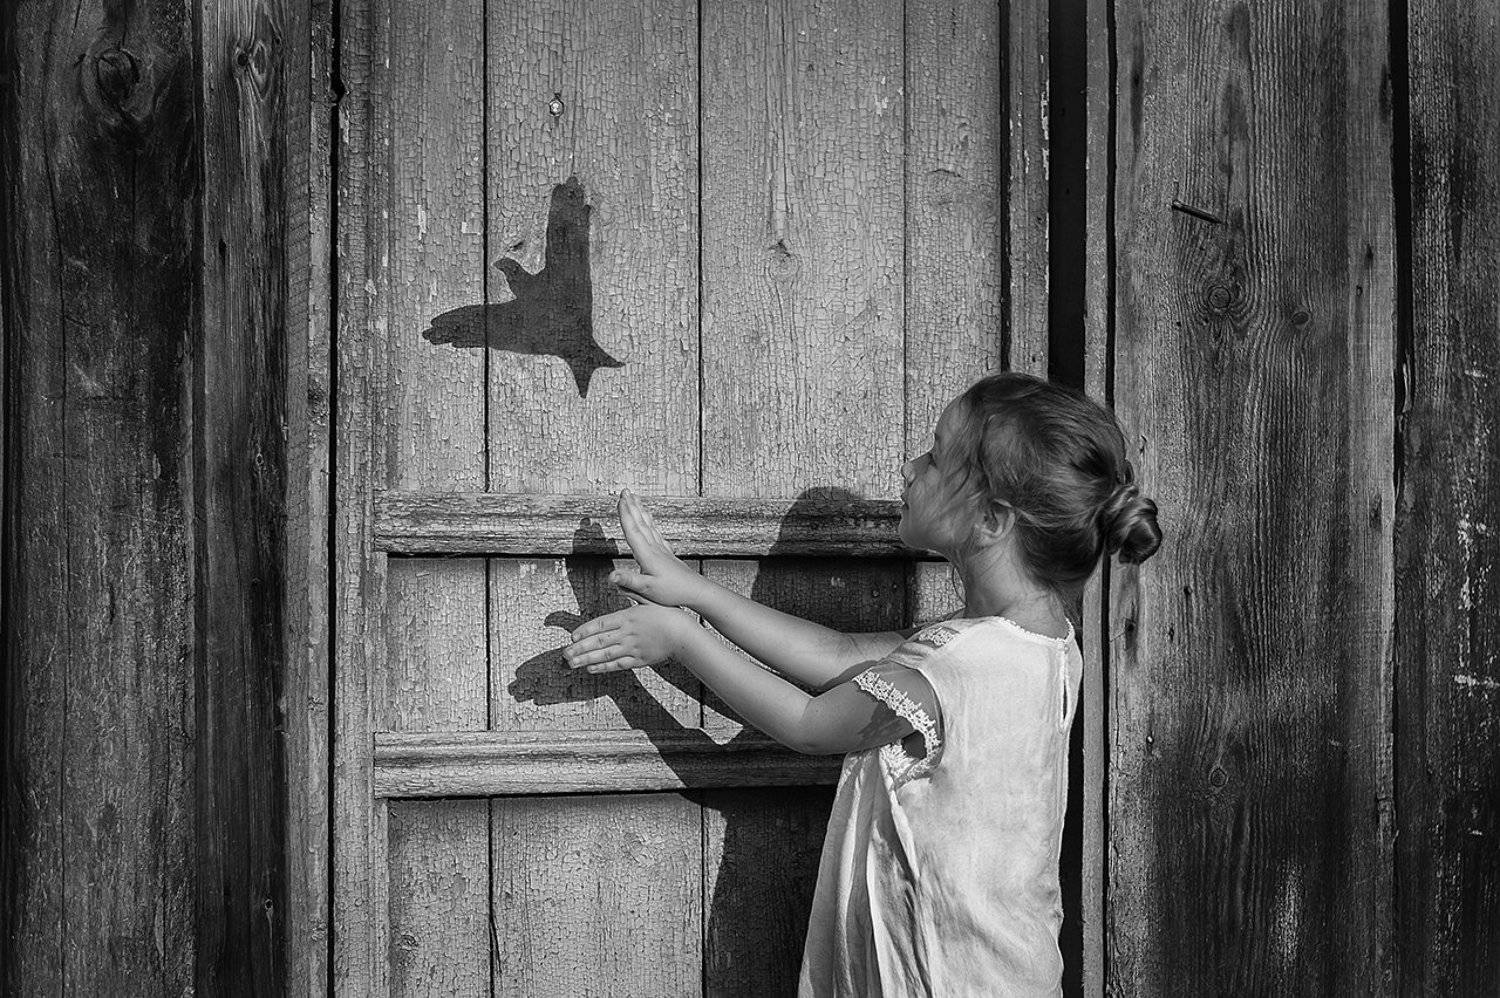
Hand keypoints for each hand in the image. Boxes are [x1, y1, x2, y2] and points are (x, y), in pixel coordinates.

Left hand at [562, 601, 694, 673]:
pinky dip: (603, 667)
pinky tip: (591, 669)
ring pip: (605, 655)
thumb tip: (615, 581)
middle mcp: (627, 633)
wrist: (683, 633)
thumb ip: (630, 591)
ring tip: (572, 664)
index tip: (572, 637)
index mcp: (627, 616)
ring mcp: (632, 647)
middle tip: (564, 655)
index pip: (600, 624)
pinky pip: (618, 664)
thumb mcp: (647, 598)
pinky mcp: (638, 659)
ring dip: (586, 659)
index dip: (584, 631)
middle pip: (598, 641)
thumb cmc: (666, 613)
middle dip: (579, 648)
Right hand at [609, 489, 706, 607]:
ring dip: (640, 511)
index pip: (633, 531)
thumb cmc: (672, 592)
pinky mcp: (667, 554)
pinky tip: (650, 522)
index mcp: (647, 555)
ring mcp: (662, 550)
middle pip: (641, 523)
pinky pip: (656, 533)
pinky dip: (650, 524)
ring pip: (649, 526)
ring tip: (635, 499)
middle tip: (625, 491)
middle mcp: (654, 549)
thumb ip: (628, 582)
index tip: (620, 500)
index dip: (625, 515)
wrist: (695, 591)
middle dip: (631, 507)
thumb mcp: (648, 589)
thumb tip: (610, 576)